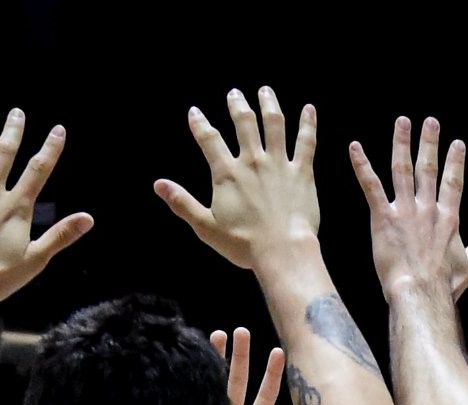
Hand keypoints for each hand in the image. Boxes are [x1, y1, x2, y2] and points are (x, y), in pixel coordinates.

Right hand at [159, 88, 328, 267]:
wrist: (282, 251)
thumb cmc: (243, 244)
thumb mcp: (205, 226)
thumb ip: (181, 202)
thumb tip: (158, 184)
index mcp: (227, 174)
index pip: (209, 140)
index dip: (200, 124)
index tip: (195, 112)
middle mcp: (252, 161)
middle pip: (244, 123)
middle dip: (237, 105)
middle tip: (234, 93)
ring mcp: (278, 164)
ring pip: (273, 124)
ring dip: (269, 104)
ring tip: (265, 91)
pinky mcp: (301, 172)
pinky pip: (306, 142)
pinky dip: (308, 124)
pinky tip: (309, 109)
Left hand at [351, 117, 467, 309]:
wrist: (421, 293)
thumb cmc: (443, 285)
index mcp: (448, 219)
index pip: (454, 183)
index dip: (455, 162)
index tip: (457, 143)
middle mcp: (428, 208)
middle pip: (429, 169)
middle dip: (429, 143)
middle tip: (430, 122)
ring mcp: (405, 211)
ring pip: (402, 169)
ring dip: (401, 144)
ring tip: (402, 122)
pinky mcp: (383, 218)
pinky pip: (371, 186)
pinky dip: (362, 166)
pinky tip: (355, 147)